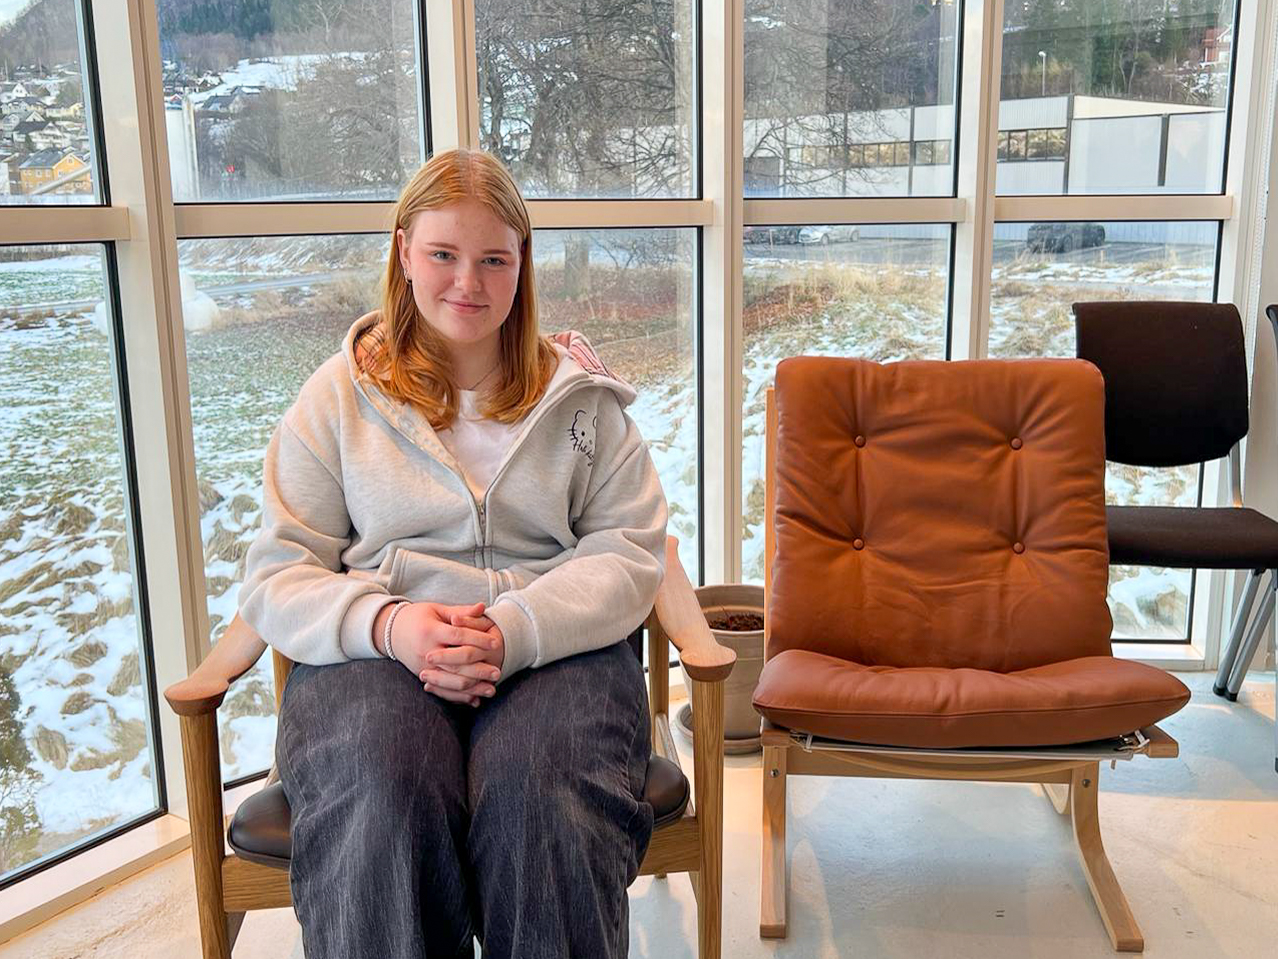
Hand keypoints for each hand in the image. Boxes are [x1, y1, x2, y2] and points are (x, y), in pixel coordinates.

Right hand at [377, 602, 499, 703]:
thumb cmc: (417, 617)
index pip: (458, 636)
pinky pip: (442, 691)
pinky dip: (459, 697)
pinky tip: (475, 699)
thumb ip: (460, 612)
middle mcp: (426, 651)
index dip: (478, 639)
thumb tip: (483, 607)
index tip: (496, 643)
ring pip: (451, 681)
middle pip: (456, 663)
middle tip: (498, 672)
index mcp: (430, 631)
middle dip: (479, 669)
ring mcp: (423, 667)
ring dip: (473, 688)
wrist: (391, 632)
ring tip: (491, 689)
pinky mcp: (423, 676)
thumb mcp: (437, 610)